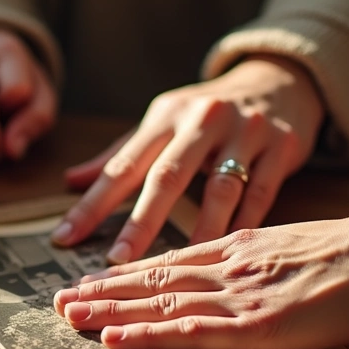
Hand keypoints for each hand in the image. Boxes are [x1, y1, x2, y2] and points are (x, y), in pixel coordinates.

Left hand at [52, 54, 323, 262]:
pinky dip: (245, 225)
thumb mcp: (163, 122)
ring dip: (199, 230)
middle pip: (167, 175)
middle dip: (140, 221)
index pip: (123, 164)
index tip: (65, 237)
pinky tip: (229, 253)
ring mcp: (246, 130)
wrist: (279, 81)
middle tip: (117, 261)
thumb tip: (71, 181)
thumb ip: (121, 153)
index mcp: (166, 115)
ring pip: (220, 188)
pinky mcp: (282, 145)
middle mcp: (203, 118)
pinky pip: (262, 193)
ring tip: (179, 268)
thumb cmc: (207, 113)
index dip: (92, 202)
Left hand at [52, 182, 348, 348]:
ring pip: (160, 303)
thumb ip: (257, 250)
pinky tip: (117, 339)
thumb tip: (234, 255)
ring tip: (70, 316)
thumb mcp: (294, 240)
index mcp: (240, 245)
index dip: (127, 271)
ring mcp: (239, 295)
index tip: (93, 279)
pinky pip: (190, 332)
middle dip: (103, 290)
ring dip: (111, 311)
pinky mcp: (257, 325)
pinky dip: (148, 336)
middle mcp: (229, 266)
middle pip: (154, 279)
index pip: (170, 260)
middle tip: (61, 300)